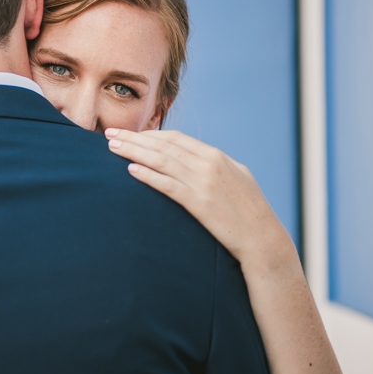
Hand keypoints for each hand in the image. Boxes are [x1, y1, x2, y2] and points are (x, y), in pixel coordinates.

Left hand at [104, 128, 294, 272]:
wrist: (263, 239)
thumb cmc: (248, 212)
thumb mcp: (236, 178)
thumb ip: (215, 166)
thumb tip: (194, 158)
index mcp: (216, 156)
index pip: (176, 139)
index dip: (150, 135)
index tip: (130, 134)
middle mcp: (209, 164)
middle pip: (163, 145)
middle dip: (134, 138)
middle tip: (109, 134)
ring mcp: (204, 183)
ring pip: (161, 161)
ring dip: (134, 152)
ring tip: (112, 148)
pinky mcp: (199, 203)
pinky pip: (168, 185)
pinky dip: (148, 175)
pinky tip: (131, 171)